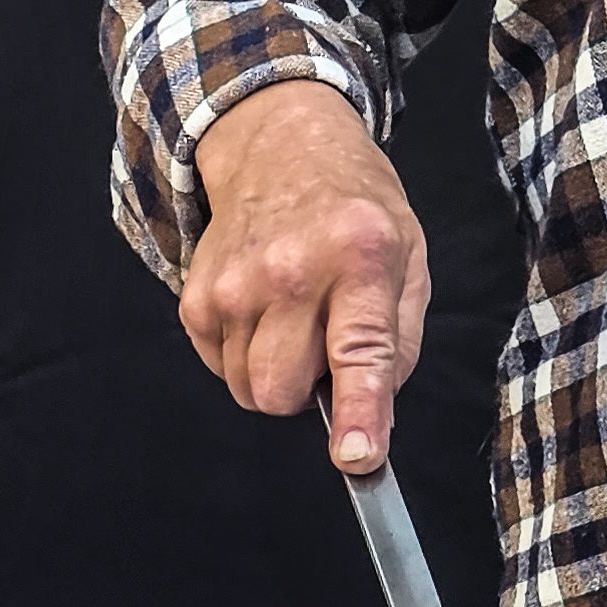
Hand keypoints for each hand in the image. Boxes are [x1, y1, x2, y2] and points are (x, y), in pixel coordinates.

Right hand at [181, 81, 430, 474]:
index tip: (357, 457)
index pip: (360, 350)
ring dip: (277, 374)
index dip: (358, 411)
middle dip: (309, 392)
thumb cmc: (356, 209)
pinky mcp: (197, 298)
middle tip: (327, 342)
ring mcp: (235, 285)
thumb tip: (373, 417)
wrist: (282, 149)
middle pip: (284, 390)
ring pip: (250, 389)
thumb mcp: (409, 258)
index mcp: (362, 257)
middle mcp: (292, 270)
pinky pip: (220, 369)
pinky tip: (264, 310)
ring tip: (296, 318)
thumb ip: (399, 342)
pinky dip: (245, 357)